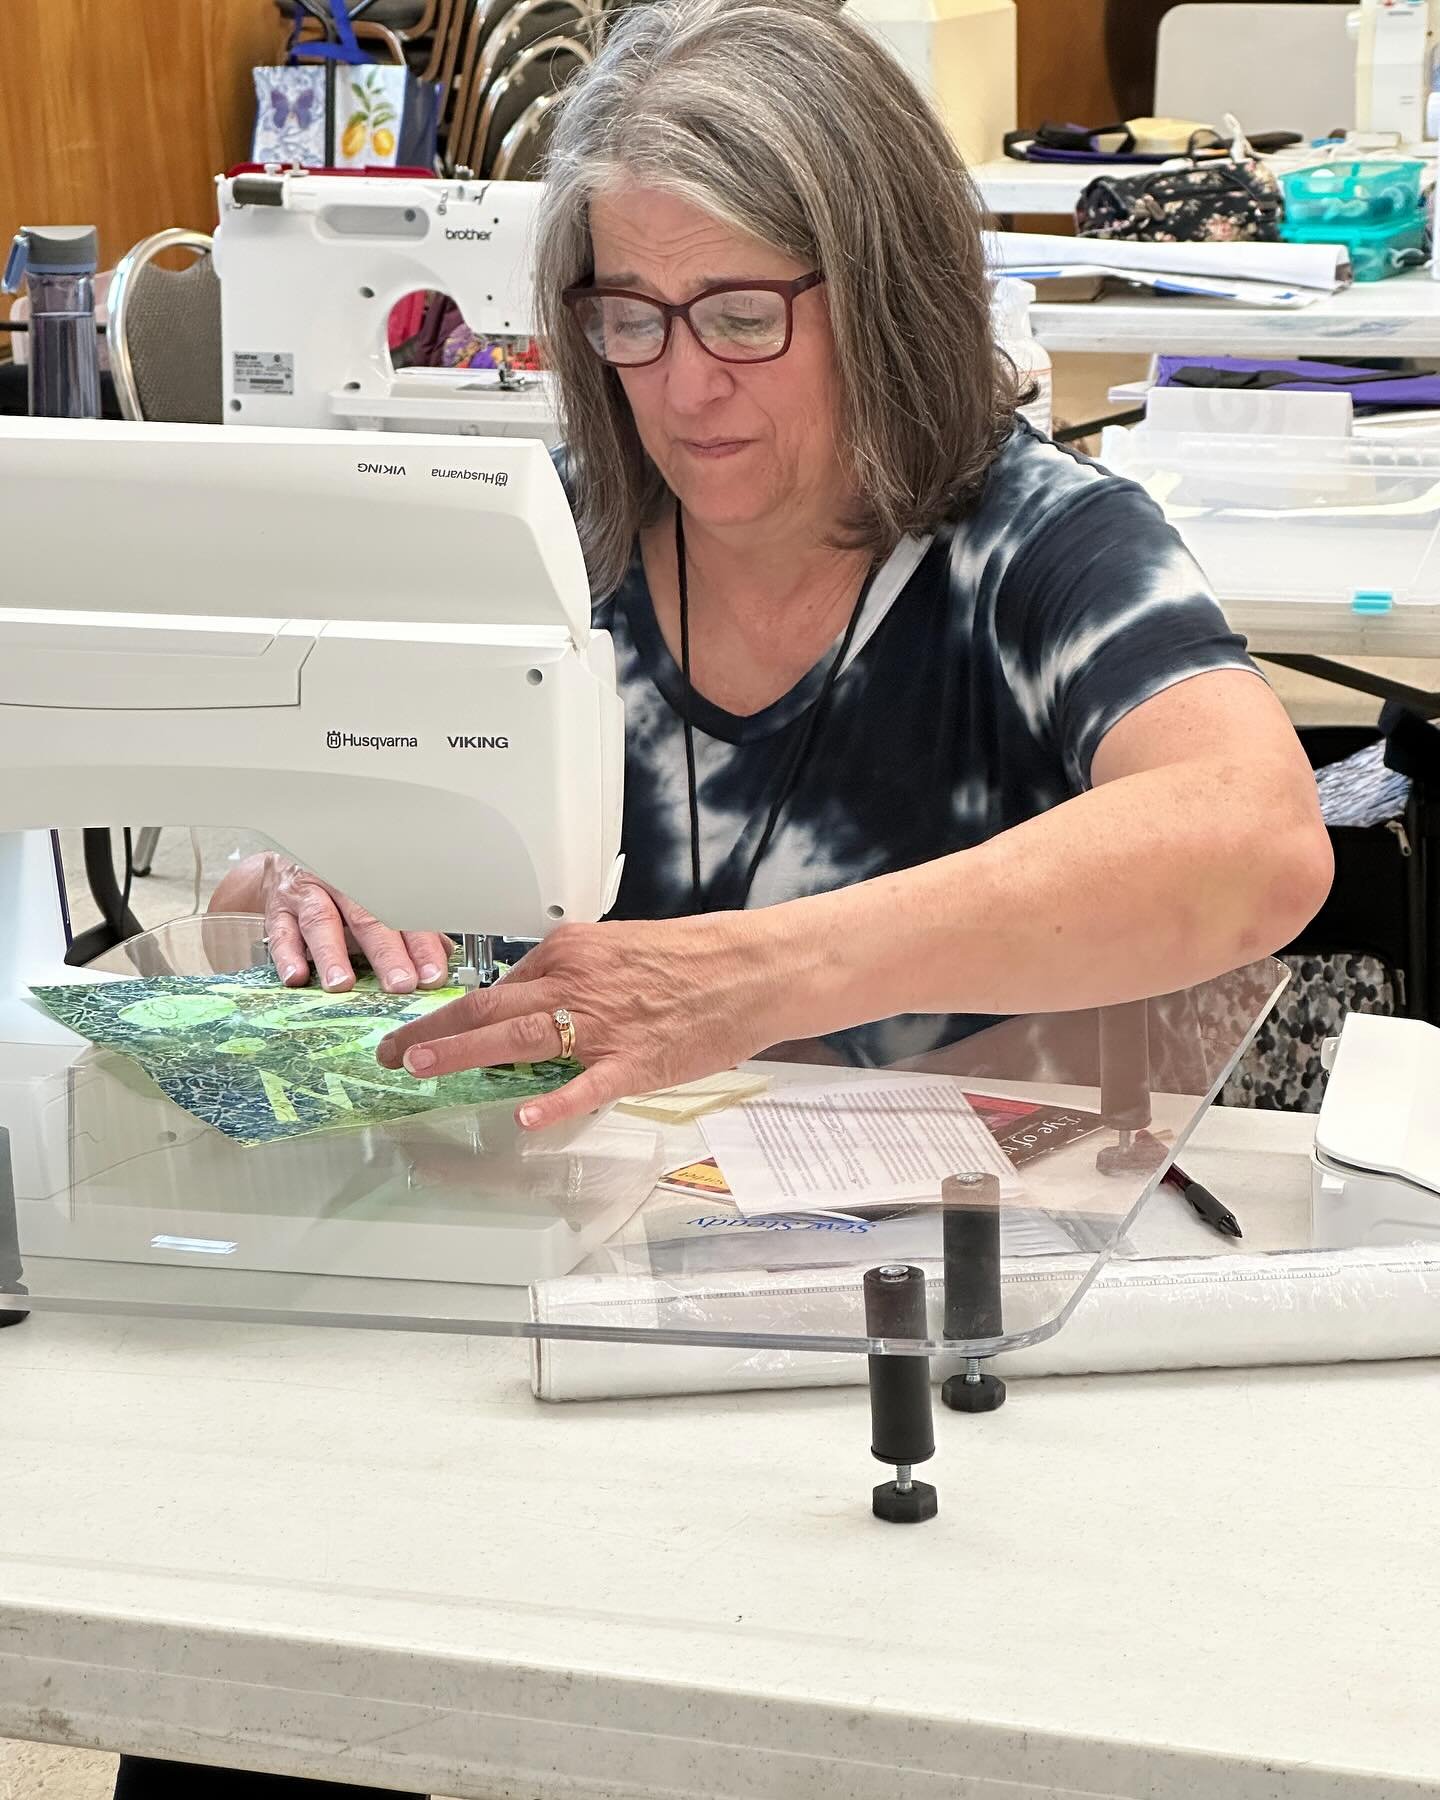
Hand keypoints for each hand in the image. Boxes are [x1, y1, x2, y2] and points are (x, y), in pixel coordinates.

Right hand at [259, 855, 451, 994]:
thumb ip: (408, 927)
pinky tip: (297, 977)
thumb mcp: (375, 901)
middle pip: (368, 919)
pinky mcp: (278, 911)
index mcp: (374, 885)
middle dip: (386, 955)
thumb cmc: (339, 890)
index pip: (404, 916)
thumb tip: (444, 954)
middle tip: (400, 983)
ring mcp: (308, 897)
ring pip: (322, 923)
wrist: (284, 868)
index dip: (421, 947)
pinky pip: (281, 932)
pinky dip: (287, 955)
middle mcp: (343, 887)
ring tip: (343, 984)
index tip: (432, 976)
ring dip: (333, 955)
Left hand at [375, 912, 785, 1129]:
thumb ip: (575, 977)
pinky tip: (524, 1117)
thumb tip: (535, 1002)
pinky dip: (554, 1102)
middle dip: (431, 1030)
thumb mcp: (621, 949)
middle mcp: (575, 982)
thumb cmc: (695, 958)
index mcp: (570, 952)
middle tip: (389, 1051)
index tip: (424, 1027)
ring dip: (461, 1051)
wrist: (753, 968)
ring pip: (517, 1036)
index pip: (500, 985)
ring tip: (417, 1067)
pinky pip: (586, 1086)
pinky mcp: (634, 1061)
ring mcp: (602, 1024)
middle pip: (487, 1007)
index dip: (456, 1011)